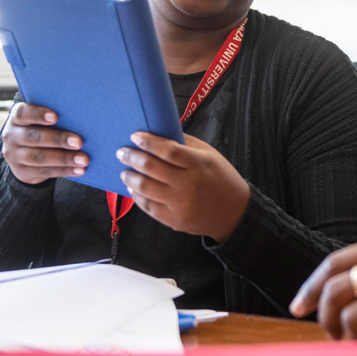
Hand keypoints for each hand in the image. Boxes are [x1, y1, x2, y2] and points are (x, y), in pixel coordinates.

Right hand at [1, 102, 87, 184]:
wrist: (22, 156)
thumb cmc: (39, 129)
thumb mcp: (39, 121)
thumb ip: (53, 117)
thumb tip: (80, 116)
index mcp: (16, 118)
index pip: (22, 113)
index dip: (38, 114)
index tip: (56, 116)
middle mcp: (11, 136)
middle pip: (33, 137)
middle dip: (58, 139)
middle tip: (79, 142)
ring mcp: (15, 156)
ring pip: (39, 157)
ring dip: (64, 158)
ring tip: (83, 159)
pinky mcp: (23, 172)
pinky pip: (45, 172)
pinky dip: (64, 171)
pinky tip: (79, 169)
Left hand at [117, 132, 250, 241]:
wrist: (234, 212)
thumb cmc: (222, 178)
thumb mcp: (210, 156)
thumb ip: (187, 145)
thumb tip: (161, 134)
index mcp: (199, 164)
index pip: (168, 150)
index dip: (149, 142)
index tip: (135, 136)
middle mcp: (188, 184)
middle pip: (151, 168)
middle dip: (132, 157)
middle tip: (122, 152)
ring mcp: (179, 204)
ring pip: (145, 188)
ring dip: (130, 177)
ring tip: (124, 171)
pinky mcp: (174, 220)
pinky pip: (148, 207)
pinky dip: (137, 196)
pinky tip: (132, 188)